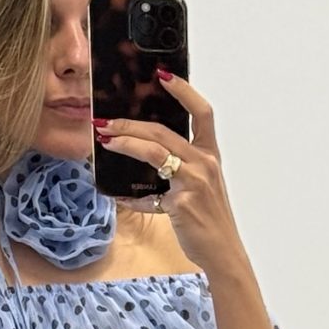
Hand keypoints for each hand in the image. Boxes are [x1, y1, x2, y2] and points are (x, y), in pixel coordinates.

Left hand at [94, 72, 244, 276]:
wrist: (223, 253)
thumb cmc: (210, 222)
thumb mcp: (199, 189)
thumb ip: (176, 173)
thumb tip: (142, 168)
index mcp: (210, 156)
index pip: (202, 112)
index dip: (183, 90)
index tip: (163, 75)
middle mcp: (204, 164)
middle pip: (164, 131)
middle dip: (131, 123)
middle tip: (106, 122)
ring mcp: (194, 182)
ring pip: (154, 151)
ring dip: (126, 142)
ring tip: (106, 140)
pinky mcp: (181, 203)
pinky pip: (148, 195)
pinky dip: (131, 196)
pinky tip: (118, 196)